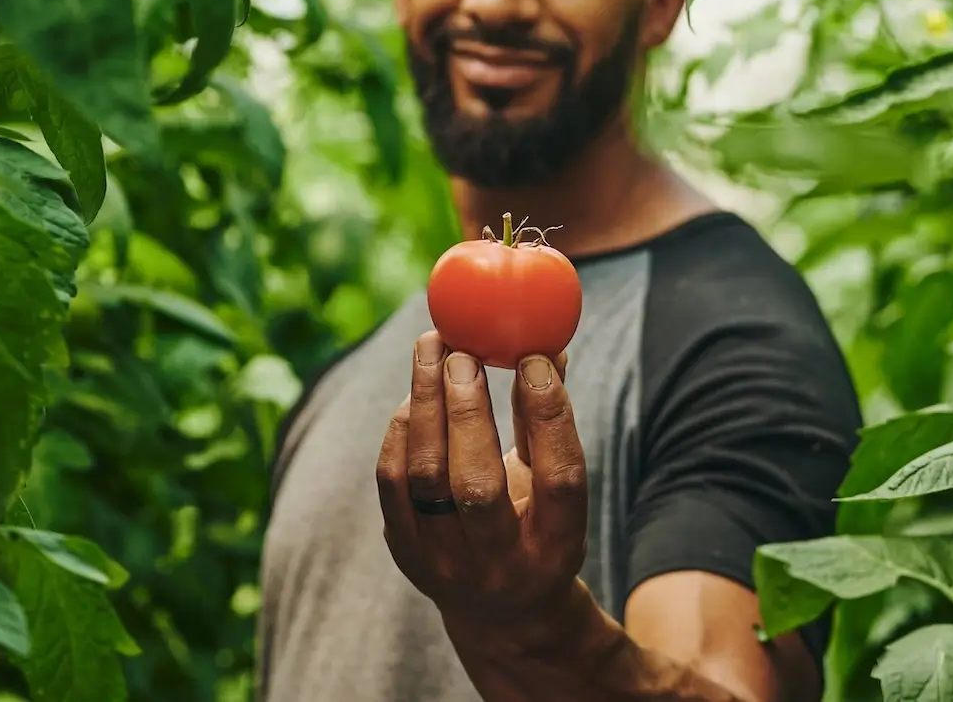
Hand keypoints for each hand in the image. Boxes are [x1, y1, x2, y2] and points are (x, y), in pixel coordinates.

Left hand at [376, 330, 587, 631]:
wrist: (501, 609)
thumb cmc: (535, 522)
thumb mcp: (555, 485)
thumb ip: (549, 420)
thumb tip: (547, 343)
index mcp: (558, 544)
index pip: (559, 478)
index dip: (547, 414)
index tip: (531, 358)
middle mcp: (503, 563)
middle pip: (478, 486)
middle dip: (467, 410)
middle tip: (462, 351)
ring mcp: (448, 566)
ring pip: (426, 482)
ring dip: (426, 407)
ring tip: (431, 351)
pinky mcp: (407, 555)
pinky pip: (393, 485)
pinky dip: (402, 432)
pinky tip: (413, 395)